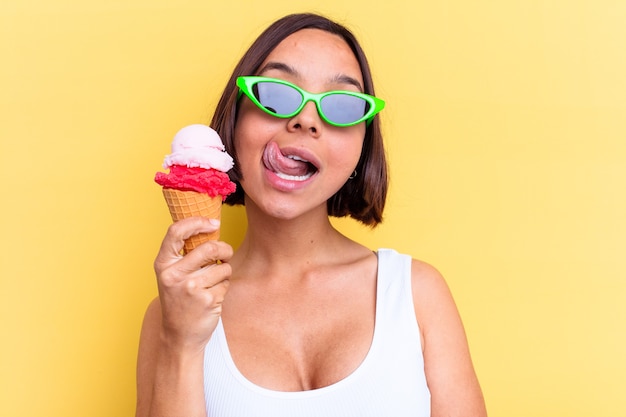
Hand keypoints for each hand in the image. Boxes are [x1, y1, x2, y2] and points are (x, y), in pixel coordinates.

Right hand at [154, 217, 232, 353]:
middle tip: (226, 254)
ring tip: (212, 283)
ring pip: (223, 266)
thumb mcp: (172, 275)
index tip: (213, 223)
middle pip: (209, 247)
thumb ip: (184, 254)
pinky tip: (212, 297)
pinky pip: (226, 283)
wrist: (179, 336)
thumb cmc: (179, 300)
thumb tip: (211, 227)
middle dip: (224, 249)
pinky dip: (224, 287)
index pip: (176, 232)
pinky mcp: (207, 300)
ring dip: (224, 272)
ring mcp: (191, 288)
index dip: (197, 222)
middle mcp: (174, 275)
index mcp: (163, 264)